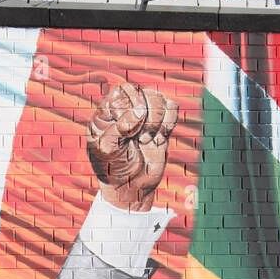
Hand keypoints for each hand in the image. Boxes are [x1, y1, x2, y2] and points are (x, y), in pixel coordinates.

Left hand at [86, 83, 177, 210]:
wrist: (131, 187)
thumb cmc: (112, 168)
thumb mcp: (107, 150)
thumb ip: (120, 128)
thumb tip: (140, 109)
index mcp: (107, 110)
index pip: (123, 91)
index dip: (131, 107)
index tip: (128, 131)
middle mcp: (126, 108)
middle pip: (144, 93)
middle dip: (147, 117)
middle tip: (140, 138)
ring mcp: (144, 115)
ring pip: (159, 98)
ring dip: (158, 122)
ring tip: (148, 141)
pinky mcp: (160, 124)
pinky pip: (172, 107)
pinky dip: (170, 122)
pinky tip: (160, 139)